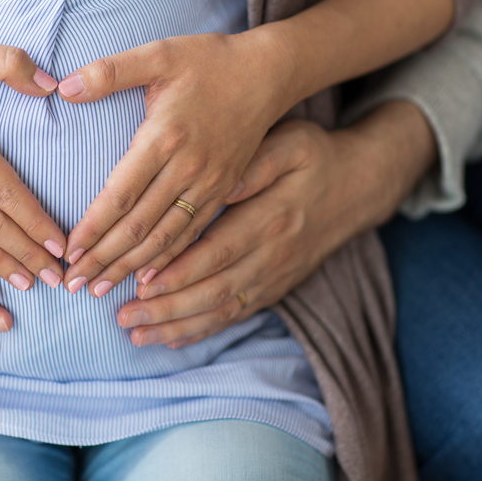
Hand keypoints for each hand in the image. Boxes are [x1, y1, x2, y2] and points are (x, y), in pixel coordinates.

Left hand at [56, 30, 297, 295]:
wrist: (270, 73)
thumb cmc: (209, 60)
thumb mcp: (158, 53)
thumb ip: (109, 71)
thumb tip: (63, 88)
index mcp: (166, 137)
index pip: (121, 194)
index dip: (93, 228)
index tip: (69, 253)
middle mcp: (189, 168)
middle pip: (140, 226)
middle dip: (104, 259)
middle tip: (73, 285)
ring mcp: (210, 184)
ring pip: (166, 238)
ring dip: (131, 267)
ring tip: (100, 290)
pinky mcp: (224, 191)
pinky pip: (192, 234)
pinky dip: (168, 261)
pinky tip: (148, 280)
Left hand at [115, 101, 436, 347]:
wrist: (359, 187)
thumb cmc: (314, 157)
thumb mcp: (290, 143)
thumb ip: (253, 164)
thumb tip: (218, 183)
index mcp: (272, 216)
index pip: (218, 250)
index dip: (179, 270)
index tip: (138, 281)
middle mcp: (274, 254)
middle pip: (215, 289)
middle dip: (166, 307)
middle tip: (122, 316)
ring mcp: (276, 276)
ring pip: (222, 310)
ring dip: (177, 325)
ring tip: (135, 333)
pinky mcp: (275, 288)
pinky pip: (236, 316)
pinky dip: (201, 330)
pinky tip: (168, 337)